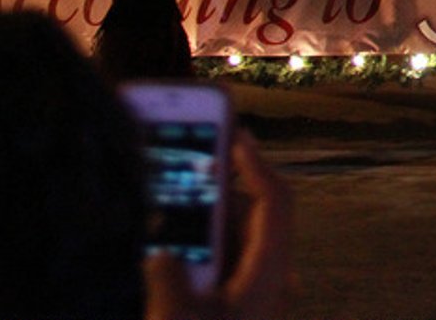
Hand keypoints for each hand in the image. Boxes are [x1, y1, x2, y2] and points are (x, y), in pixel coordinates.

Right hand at [145, 131, 292, 319]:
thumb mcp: (177, 319)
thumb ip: (168, 277)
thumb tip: (161, 252)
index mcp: (269, 274)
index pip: (275, 203)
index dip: (256, 164)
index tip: (235, 134)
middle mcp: (269, 279)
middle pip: (252, 216)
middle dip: (221, 187)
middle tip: (190, 157)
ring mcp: (253, 295)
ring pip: (234, 241)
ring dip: (205, 220)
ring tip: (169, 193)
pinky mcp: (236, 308)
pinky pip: (222, 266)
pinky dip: (199, 250)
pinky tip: (163, 246)